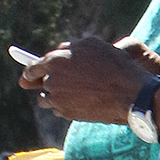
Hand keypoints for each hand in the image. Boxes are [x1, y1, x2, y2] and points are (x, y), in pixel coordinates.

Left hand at [18, 36, 159, 123]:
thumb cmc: (116, 66)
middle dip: (50, 84)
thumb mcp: (93, 45)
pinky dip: (67, 107)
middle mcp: (52, 81)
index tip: (28, 77)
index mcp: (55, 60)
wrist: (130, 93)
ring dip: (56, 97)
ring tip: (77, 93)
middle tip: (66, 83)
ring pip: (48, 100)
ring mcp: (59, 99)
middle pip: (41, 85)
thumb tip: (59, 51)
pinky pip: (60, 111)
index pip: (32, 69)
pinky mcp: (68, 114)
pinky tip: (84, 101)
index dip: (30, 73)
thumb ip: (70, 48)